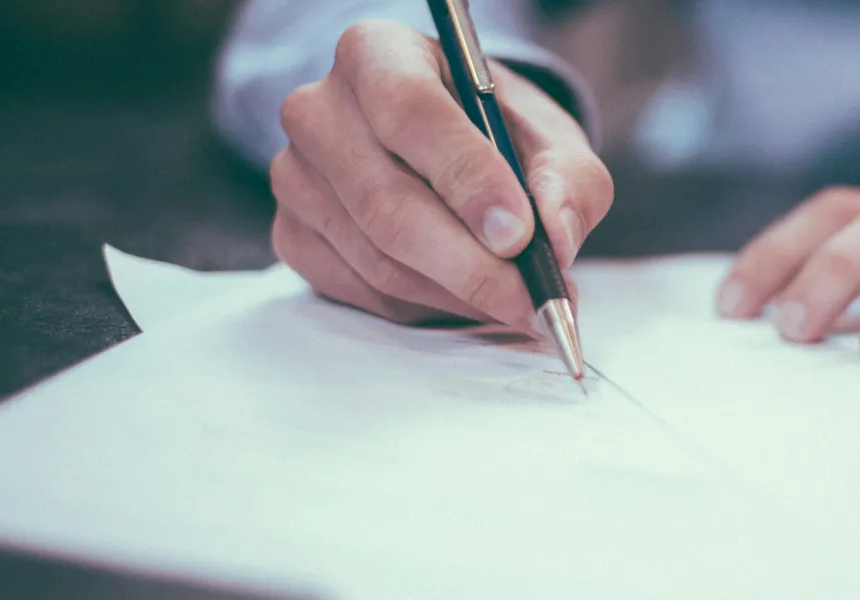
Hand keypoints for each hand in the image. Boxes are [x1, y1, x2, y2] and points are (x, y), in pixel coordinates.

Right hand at [270, 20, 611, 328]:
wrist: (453, 151)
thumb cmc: (499, 134)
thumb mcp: (551, 140)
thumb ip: (567, 181)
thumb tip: (556, 239)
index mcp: (377, 54)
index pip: (410, 112)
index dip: (467, 179)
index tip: (519, 235)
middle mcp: (319, 109)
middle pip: (387, 203)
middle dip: (472, 265)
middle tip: (533, 301)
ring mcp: (295, 175)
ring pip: (377, 258)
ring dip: (457, 294)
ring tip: (517, 302)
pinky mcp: (292, 233)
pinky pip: (361, 290)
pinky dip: (425, 307)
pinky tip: (466, 297)